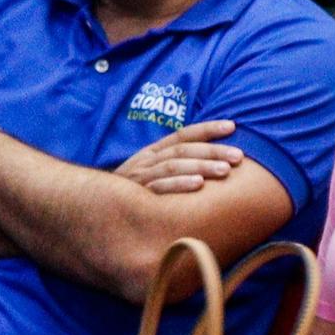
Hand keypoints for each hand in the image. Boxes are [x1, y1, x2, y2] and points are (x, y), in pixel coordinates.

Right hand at [111, 118, 244, 197]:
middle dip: (212, 151)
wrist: (96, 209)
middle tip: (238, 156)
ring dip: (201, 166)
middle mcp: (146, 161)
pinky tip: (199, 185)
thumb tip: (216, 162)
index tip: (232, 126)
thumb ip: (177, 165)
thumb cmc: (135, 193)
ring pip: (173, 166)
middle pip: (183, 150)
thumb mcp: (153, 174)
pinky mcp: (135, 196)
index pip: (182, 135)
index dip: (207, 129)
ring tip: (225, 170)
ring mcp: (140, 177)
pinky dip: (179, 185)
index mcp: (153, 152)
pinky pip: (159, 188)